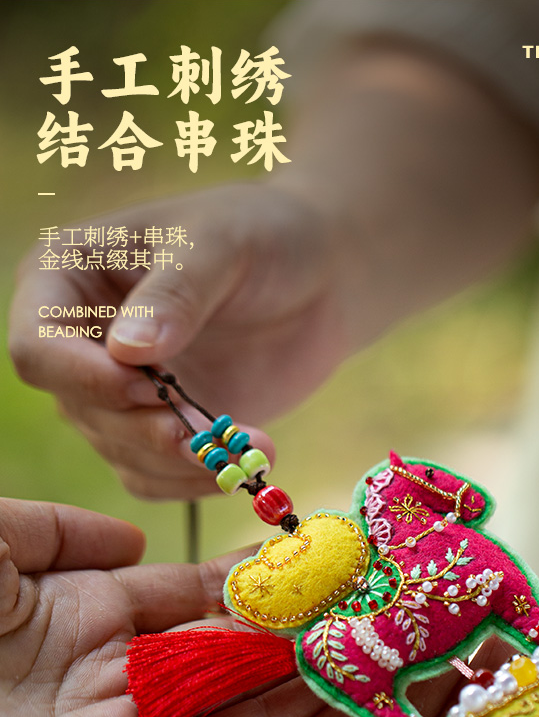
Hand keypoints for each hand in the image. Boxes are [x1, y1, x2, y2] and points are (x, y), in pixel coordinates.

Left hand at [0, 497, 321, 716]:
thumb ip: (59, 531)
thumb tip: (132, 542)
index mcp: (83, 609)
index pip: (186, 593)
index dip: (244, 577)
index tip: (303, 559)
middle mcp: (111, 666)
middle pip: (217, 645)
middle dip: (280, 623)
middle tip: (352, 602)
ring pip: (223, 698)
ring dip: (286, 673)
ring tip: (355, 644)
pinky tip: (316, 696)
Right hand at [10, 183, 355, 497]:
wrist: (322, 276)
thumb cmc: (264, 236)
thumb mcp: (222, 246)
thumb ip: (176, 293)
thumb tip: (127, 350)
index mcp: (67, 276)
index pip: (38, 347)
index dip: (84, 379)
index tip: (148, 386)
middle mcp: (79, 339)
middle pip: (78, 409)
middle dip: (146, 430)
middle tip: (210, 435)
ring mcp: (118, 389)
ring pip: (117, 451)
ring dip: (180, 461)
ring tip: (248, 448)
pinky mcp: (159, 426)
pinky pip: (154, 476)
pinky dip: (194, 481)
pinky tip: (242, 466)